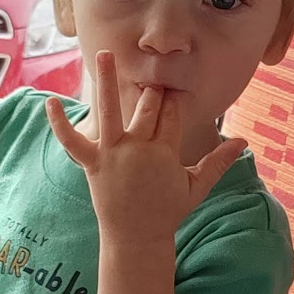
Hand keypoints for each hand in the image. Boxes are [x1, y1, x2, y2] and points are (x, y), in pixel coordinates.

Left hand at [46, 52, 246, 241]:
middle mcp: (139, 148)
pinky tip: (48, 102)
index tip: (174, 91)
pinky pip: (73, 141)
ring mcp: (114, 154)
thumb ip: (219, 162)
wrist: (136, 239)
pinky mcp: (92, 163)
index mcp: (165, 151)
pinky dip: (59, 123)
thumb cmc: (168, 212)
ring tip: (102, 54)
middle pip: (147, 106)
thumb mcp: (197, 186)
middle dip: (152, 92)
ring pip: (110, 111)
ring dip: (106, 80)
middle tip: (153, 84)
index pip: (171, 114)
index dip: (174, 101)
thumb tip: (245, 142)